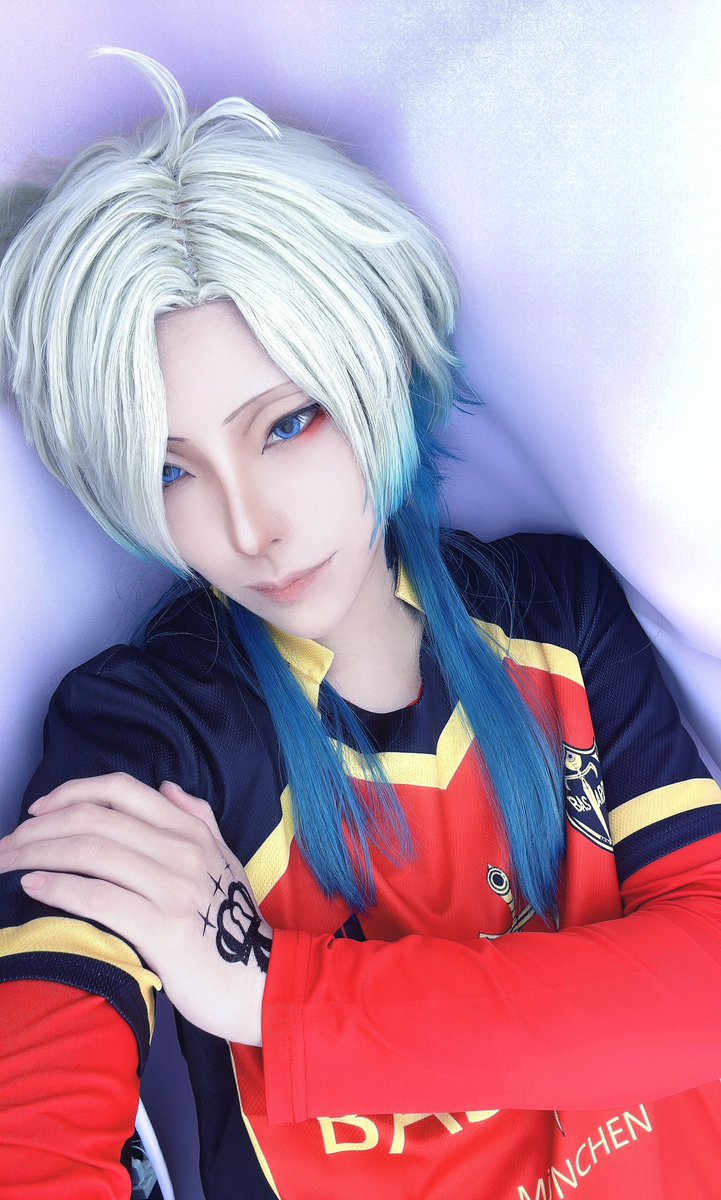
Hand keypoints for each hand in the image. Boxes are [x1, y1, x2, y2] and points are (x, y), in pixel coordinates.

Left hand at [0, 774, 271, 1044]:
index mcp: (192, 830)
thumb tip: (166, 787)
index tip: (38, 809)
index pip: (122, 791)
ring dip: (38, 853)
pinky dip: (58, 886)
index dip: (72, 792)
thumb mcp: (224, 860)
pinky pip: (98, 897)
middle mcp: (181, 851)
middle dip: (40, 827)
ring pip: (91, 853)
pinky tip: (33, 886)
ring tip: (9, 862)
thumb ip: (197, 818)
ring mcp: (172, 889)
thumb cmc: (234, 924)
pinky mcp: (161, 929)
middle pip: (95, 820)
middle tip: (7, 842)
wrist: (261, 982)